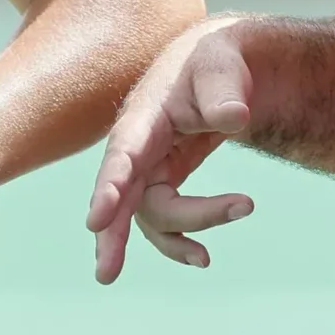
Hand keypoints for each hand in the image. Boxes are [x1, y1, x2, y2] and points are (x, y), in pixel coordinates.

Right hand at [85, 14, 260, 283]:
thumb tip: (237, 119)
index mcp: (144, 115)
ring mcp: (148, 167)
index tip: (97, 218)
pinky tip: (202, 258)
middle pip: (122, 195)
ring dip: (180, 235)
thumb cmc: (216, 62)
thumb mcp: (222, 66)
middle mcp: (137, 146)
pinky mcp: (163, 181)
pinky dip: (180, 241)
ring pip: (151, 213)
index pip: (123, 153)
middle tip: (107, 273)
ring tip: (214, 247)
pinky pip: (164, 220)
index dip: (110, 186)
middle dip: (113, 233)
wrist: (222, 67)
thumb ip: (224, 90)